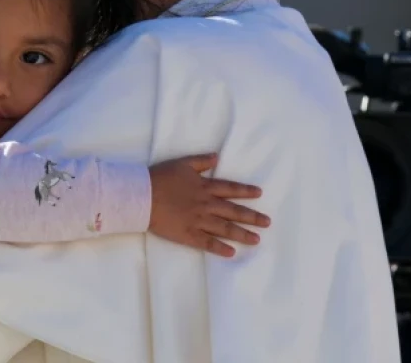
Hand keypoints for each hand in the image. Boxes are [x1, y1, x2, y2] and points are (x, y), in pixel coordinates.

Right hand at [148, 154, 269, 256]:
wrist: (142, 196)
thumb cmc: (160, 178)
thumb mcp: (182, 164)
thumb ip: (201, 161)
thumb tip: (216, 157)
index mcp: (204, 186)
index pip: (230, 189)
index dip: (245, 191)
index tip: (259, 194)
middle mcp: (206, 204)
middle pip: (233, 211)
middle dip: (252, 216)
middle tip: (267, 222)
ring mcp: (198, 221)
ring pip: (225, 228)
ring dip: (242, 234)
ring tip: (256, 239)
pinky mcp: (188, 234)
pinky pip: (207, 243)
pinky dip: (220, 248)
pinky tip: (231, 253)